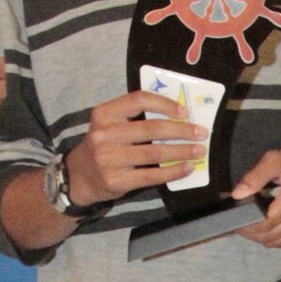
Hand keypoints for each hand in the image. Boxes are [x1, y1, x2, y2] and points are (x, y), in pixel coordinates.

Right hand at [70, 92, 208, 201]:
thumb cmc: (103, 146)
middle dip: (181, 131)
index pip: (138, 100)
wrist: (79, 176)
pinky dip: (173, 172)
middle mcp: (104, 135)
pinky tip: (187, 168)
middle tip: (201, 133)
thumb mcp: (109, 124)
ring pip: (154, 153)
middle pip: (151, 129)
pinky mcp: (116, 181)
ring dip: (181, 152)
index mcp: (104, 114)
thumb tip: (178, 116)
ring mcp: (108, 159)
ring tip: (199, 151)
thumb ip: (134, 117)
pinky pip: (151, 176)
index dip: (164, 104)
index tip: (184, 112)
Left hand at [233, 148, 280, 247]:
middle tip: (239, 220)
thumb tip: (237, 195)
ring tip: (254, 221)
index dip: (245, 224)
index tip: (233, 218)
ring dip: (261, 235)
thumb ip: (256, 175)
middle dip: (249, 231)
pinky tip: (272, 225)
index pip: (264, 222)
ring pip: (275, 243)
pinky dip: (275, 237)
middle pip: (268, 236)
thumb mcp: (278, 159)